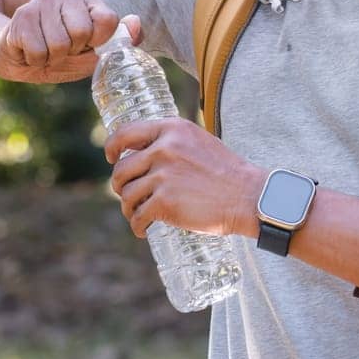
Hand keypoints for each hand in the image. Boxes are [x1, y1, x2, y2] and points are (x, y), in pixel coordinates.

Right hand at [0, 0, 142, 83]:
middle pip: (82, 33)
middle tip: (61, 49)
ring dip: (51, 58)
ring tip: (44, 50)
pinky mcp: (21, 15)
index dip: (98, 42)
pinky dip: (35, 60)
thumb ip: (117, 40)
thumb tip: (136, 23)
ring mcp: (41, 0)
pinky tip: (29, 50)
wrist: (12, 55)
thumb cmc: (56, 54)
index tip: (86, 45)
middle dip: (72, 51)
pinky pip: (38, 52)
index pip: (108, 20)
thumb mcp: (91, 52)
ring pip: (59, 45)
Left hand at [106, 118, 267, 238]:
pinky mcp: (164, 202)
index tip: (112, 158)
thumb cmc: (226, 173)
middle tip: (129, 195)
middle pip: (122, 169)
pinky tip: (143, 229)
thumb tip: (145, 153)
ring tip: (139, 214)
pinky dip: (138, 226)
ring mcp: (163, 176)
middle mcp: (164, 149)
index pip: (126, 133)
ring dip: (129, 208)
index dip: (113, 147)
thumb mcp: (198, 142)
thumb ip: (172, 142)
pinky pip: (138, 216)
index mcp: (172, 129)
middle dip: (121, 186)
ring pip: (128, 195)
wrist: (247, 196)